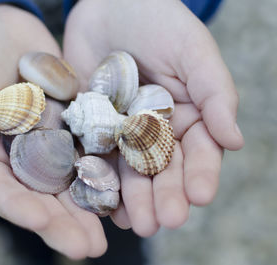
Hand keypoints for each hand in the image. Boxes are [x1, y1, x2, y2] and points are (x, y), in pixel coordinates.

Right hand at [0, 5, 105, 258]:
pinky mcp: (74, 122)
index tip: (45, 224)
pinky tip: (126, 185)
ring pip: (74, 179)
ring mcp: (51, 142)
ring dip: (93, 204)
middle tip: (90, 248)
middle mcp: (23, 159)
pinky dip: (108, 165)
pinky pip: (92, 146)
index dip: (25, 211)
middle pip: (46, 197)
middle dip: (66, 222)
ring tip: (115, 229)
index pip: (7, 195)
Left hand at [63, 0, 243, 234]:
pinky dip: (100, 181)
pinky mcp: (92, 127)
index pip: (199, 152)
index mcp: (188, 116)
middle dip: (165, 195)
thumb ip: (216, 93)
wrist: (109, 5)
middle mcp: (156, 130)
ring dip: (135, 199)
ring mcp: (123, 132)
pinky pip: (96, 157)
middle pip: (163, 169)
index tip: (199, 195)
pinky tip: (103, 204)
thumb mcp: (194, 52)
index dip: (200, 174)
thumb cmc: (159, 22)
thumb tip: (235, 141)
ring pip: (131, 171)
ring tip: (137, 224)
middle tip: (164, 221)